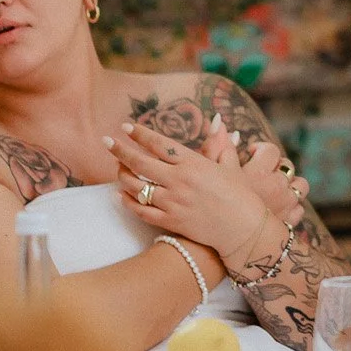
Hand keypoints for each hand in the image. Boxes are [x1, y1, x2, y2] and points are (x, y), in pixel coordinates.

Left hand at [106, 124, 282, 274]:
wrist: (243, 229)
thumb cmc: (240, 195)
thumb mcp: (230, 165)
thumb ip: (220, 142)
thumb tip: (219, 121)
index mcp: (193, 163)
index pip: (159, 144)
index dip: (141, 134)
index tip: (126, 127)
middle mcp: (179, 180)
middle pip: (140, 162)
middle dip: (120, 150)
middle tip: (106, 141)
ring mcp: (173, 202)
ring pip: (137, 186)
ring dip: (123, 175)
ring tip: (117, 167)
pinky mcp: (170, 221)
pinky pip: (141, 211)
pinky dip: (128, 202)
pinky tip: (120, 195)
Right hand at [201, 118, 303, 228]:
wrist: (212, 249)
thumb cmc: (207, 208)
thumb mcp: (208, 173)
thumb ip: (216, 145)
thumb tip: (219, 119)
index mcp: (259, 173)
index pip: (271, 151)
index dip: (261, 150)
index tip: (250, 154)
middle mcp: (277, 188)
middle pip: (288, 167)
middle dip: (277, 168)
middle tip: (261, 173)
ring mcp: (285, 208)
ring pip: (300, 188)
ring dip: (290, 186)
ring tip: (273, 190)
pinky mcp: (287, 227)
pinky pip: (299, 211)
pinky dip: (291, 208)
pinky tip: (276, 209)